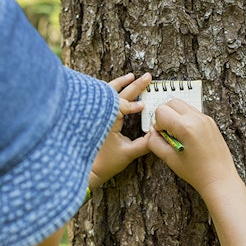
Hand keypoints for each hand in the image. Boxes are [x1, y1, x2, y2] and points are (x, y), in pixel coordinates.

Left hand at [89, 73, 151, 189]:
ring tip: (131, 76)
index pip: (123, 105)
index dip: (134, 105)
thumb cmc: (105, 163)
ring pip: (108, 92)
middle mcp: (101, 114)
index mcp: (108, 120)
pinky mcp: (94, 117)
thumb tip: (157, 134)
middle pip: (118, 94)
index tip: (143, 106)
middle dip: (134, 85)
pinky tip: (116, 88)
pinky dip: (111, 92)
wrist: (87, 170)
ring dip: (120, 84)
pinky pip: (103, 99)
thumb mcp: (128, 153)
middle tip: (147, 76)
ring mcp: (96, 114)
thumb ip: (144, 144)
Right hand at [147, 100, 239, 197]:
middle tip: (168, 133)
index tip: (162, 136)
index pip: (161, 111)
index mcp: (186, 127)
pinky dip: (185, 119)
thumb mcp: (169, 159)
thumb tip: (152, 133)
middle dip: (165, 116)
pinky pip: (193, 112)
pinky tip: (187, 137)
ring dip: (175, 116)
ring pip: (183, 106)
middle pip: (172, 103)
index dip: (157, 124)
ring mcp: (206, 119)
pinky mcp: (210, 122)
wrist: (219, 178)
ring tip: (178, 136)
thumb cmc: (197, 172)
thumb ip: (154, 143)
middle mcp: (197, 119)